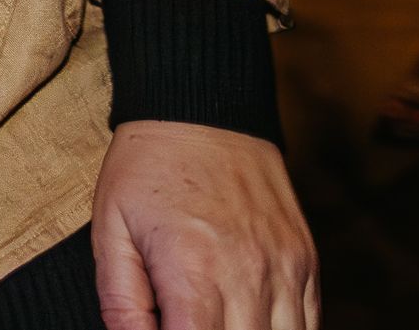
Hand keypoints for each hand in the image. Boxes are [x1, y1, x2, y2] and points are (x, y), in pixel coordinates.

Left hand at [93, 120, 316, 328]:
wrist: (201, 110)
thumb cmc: (148, 168)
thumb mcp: (110, 230)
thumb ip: (121, 302)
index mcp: (193, 272)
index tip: (166, 329)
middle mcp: (247, 275)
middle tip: (188, 320)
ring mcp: (284, 269)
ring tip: (218, 321)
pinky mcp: (306, 262)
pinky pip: (308, 325)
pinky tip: (251, 323)